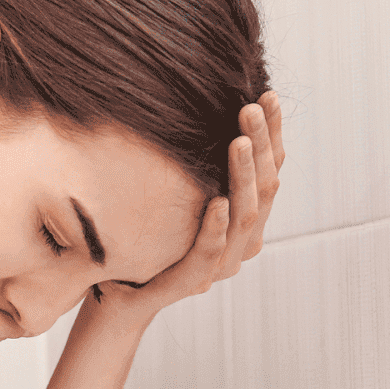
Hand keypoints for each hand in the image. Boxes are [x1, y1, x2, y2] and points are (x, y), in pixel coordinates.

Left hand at [89, 91, 284, 323]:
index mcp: (244, 218)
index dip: (272, 135)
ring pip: (244, 217)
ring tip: (239, 142)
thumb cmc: (150, 236)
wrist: (117, 293)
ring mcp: (220, 264)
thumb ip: (197, 162)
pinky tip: (218, 201)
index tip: (266, 95)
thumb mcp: (177, 191)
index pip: (269, 170)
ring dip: (243, 176)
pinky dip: (215, 226)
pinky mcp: (192, 281)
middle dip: (261, 145)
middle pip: (264, 188)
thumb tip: (203, 103)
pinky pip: (209, 252)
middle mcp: (241, 241)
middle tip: (251, 108)